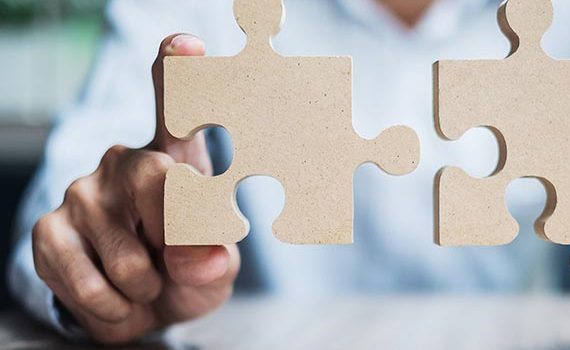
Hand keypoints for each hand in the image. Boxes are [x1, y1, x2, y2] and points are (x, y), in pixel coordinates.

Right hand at [31, 34, 239, 343]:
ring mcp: (82, 191)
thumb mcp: (216, 265)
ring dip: (145, 286)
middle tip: (173, 260)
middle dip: (177, 248)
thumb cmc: (188, 267)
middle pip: (160, 193)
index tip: (186, 45)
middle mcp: (126, 160)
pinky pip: (88, 284)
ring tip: (144, 277)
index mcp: (175, 156)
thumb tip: (200, 256)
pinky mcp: (47, 228)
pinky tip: (115, 293)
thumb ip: (214, 257)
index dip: (178, 71)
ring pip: (127, 258)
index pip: (175, 104)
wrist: (143, 305)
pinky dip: (111, 304)